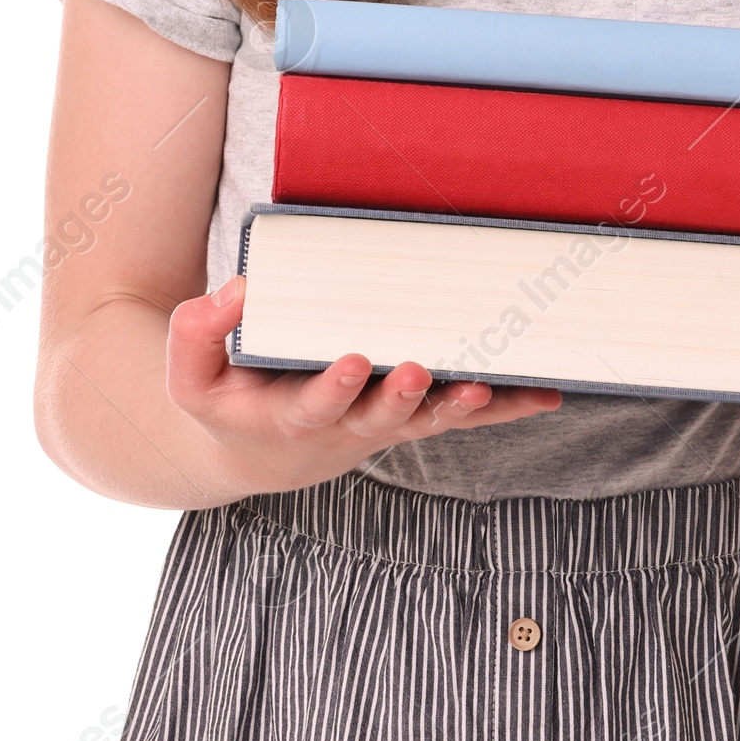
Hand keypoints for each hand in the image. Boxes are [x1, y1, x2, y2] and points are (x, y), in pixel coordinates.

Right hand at [167, 275, 562, 496]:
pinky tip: (548, 396)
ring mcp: (386, 425)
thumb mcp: (192, 376)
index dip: (334, 387)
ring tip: (487, 387)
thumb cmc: (228, 399)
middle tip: (419, 370)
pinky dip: (505, 408)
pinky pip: (462, 414)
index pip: (315, 404)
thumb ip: (198, 334)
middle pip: (380, 417)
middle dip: (401, 396)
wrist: (260, 450)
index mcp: (292, 416)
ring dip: (460, 406)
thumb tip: (238, 290)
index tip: (350, 360)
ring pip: (429, 420)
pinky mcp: (414, 416)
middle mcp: (347, 427)